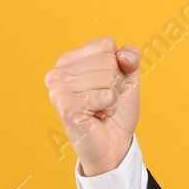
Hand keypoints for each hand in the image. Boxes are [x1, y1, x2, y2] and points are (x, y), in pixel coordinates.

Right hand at [45, 35, 141, 176]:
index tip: (107, 85)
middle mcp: (58, 72)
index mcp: (68, 60)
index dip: (118, 66)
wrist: (113, 144)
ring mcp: (58, 89)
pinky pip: (105, 95)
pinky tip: (96, 117)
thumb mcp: (128, 77)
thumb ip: (131, 58)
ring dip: (112, 98)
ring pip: (108, 77)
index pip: (106, 45)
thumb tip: (124, 56)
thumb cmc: (116, 110)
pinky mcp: (65, 106)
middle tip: (103, 101)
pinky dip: (109, 108)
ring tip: (99, 109)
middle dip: (116, 84)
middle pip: (108, 61)